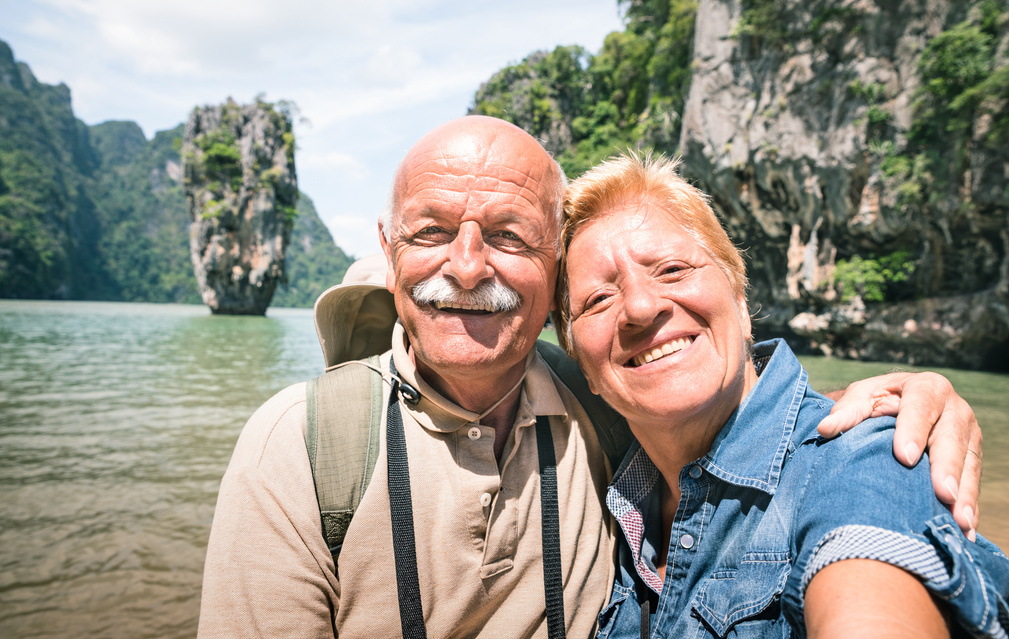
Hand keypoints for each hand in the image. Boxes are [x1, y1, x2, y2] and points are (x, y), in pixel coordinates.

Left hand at [817, 372, 980, 540]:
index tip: (905, 458)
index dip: (914, 431)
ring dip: (965, 494)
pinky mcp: (972, 457)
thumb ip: (846, 412)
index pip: (920, 407)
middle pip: (951, 438)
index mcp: (926, 387)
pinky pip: (973, 482)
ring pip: (968, 463)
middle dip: (947, 467)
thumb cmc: (878, 402)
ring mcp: (969, 434)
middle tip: (944, 494)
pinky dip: (970, 507)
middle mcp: (954, 409)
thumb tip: (824, 429)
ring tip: (960, 520)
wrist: (901, 403)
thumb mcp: (862, 399)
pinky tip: (966, 530)